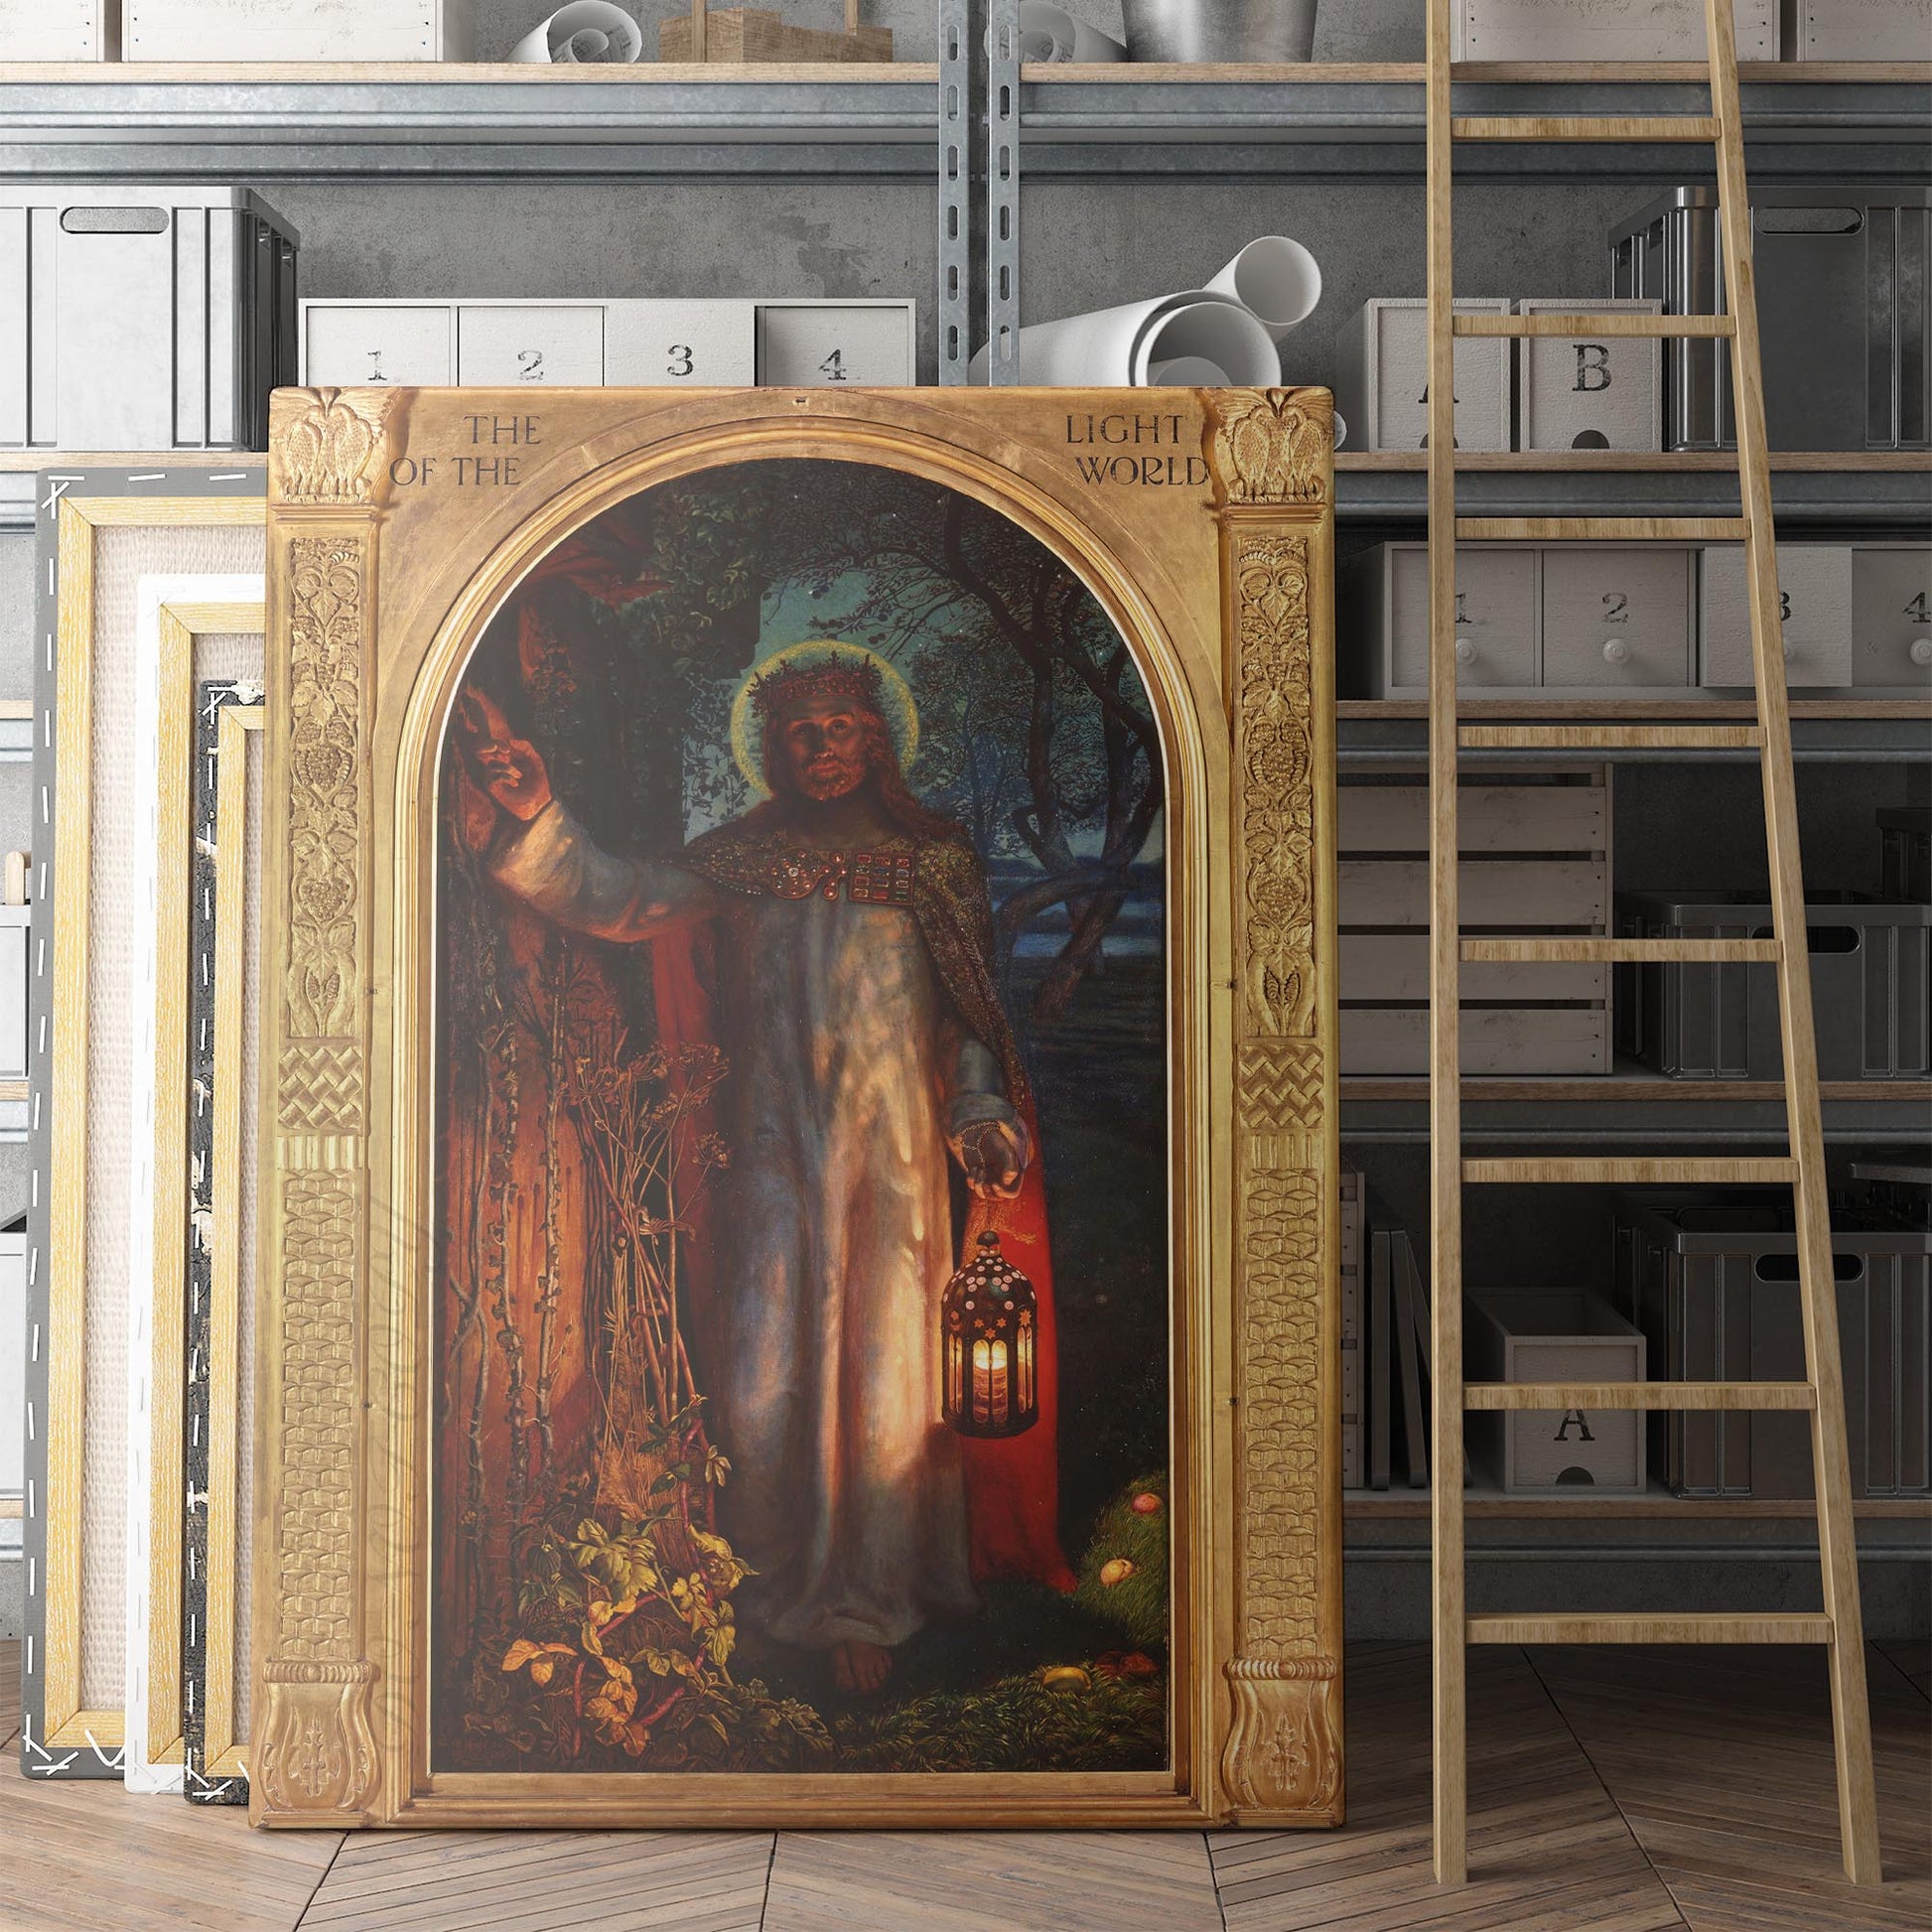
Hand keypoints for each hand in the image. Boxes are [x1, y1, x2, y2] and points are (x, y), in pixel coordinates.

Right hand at [456, 689, 552, 821]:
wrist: (540, 802)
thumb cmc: (539, 782)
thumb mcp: (536, 760)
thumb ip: (526, 747)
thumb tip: (509, 740)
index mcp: (506, 757)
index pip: (491, 744)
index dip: (496, 742)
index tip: (507, 749)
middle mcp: (497, 766)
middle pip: (480, 750)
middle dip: (487, 746)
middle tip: (504, 753)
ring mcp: (493, 777)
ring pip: (490, 764)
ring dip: (507, 768)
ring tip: (519, 775)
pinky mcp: (493, 789)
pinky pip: (491, 777)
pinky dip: (504, 777)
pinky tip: (515, 783)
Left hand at [957, 1119, 1024, 1200]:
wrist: (978, 1133)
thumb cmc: (995, 1141)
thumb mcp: (1007, 1153)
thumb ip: (1011, 1168)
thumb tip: (1006, 1182)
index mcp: (1012, 1174)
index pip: (1012, 1193)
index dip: (1004, 1193)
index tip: (995, 1184)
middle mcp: (1001, 1178)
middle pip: (997, 1197)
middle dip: (989, 1191)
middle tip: (986, 1177)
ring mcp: (988, 1177)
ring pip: (984, 1194)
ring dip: (979, 1184)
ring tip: (979, 1169)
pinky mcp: (976, 1175)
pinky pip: (972, 1186)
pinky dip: (971, 1179)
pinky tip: (973, 1167)